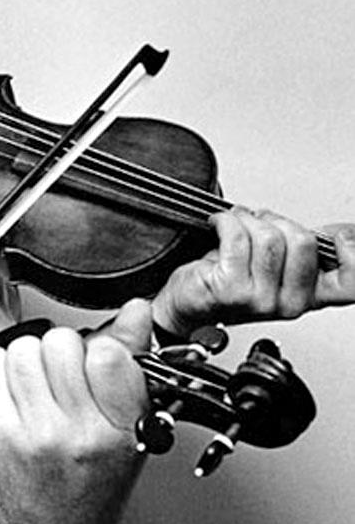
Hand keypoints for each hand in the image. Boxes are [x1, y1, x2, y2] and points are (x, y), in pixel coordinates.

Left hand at [0, 299, 151, 523]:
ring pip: (24, 349)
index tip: (92, 368)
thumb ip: (128, 372)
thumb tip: (136, 312)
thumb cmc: (87, 496)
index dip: (96, 350)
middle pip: (61, 343)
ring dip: (26, 363)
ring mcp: (34, 432)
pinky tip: (10, 401)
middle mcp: (80, 432)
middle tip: (59, 388)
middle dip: (58, 357)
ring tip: (35, 396)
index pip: (110, 351)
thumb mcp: (127, 437)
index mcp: (124, 431)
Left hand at [152, 210, 354, 337]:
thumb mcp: (275, 268)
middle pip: (302, 240)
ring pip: (268, 236)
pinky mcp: (232, 289)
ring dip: (247, 219)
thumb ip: (305, 252)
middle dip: (275, 221)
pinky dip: (225, 221)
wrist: (185, 303)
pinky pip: (237, 237)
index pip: (352, 282)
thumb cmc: (226, 283)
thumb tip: (344, 232)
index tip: (338, 235)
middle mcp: (290, 303)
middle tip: (257, 222)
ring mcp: (261, 300)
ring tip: (235, 224)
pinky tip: (217, 225)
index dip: (353, 253)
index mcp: (309, 296)